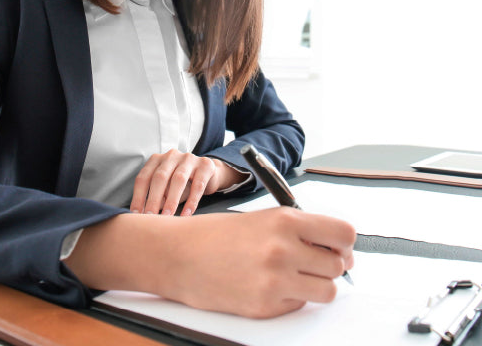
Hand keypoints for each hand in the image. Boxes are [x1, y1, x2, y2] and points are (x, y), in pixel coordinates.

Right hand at [65, 207, 355, 318]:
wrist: (178, 255)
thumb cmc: (216, 234)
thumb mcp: (262, 219)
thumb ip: (298, 229)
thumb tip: (335, 247)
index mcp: (285, 220)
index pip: (344, 234)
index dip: (346, 243)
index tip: (340, 247)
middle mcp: (284, 249)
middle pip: (339, 265)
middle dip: (331, 265)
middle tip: (315, 263)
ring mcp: (275, 281)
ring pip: (327, 291)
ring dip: (317, 285)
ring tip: (295, 277)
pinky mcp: (265, 306)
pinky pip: (300, 306)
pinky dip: (293, 299)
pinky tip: (270, 286)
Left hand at [129, 149, 245, 215]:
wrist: (209, 173)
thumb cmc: (182, 183)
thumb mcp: (166, 189)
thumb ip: (156, 197)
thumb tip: (144, 214)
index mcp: (157, 159)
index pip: (144, 177)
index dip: (138, 196)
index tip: (135, 214)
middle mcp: (171, 156)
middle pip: (159, 177)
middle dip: (153, 199)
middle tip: (149, 217)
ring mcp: (189, 158)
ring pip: (178, 179)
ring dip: (171, 200)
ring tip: (167, 216)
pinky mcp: (205, 165)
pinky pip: (197, 185)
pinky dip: (191, 201)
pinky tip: (186, 214)